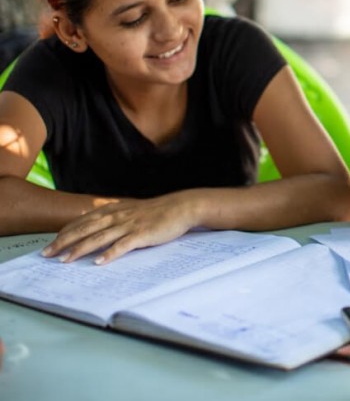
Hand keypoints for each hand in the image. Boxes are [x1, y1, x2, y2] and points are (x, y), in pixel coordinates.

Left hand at [41, 192, 201, 264]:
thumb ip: (116, 219)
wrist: (182, 206)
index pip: (82, 221)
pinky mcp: (142, 234)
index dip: (65, 232)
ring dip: (80, 249)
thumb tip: (99, 231)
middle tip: (47, 254)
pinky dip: (109, 254)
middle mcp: (117, 216)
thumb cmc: (158, 211)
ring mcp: (129, 225)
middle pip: (84, 229)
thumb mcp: (132, 211)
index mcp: (114, 210)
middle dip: (63, 242)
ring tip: (66, 260)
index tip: (51, 243)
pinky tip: (99, 262)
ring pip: (99, 237)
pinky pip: (122, 245)